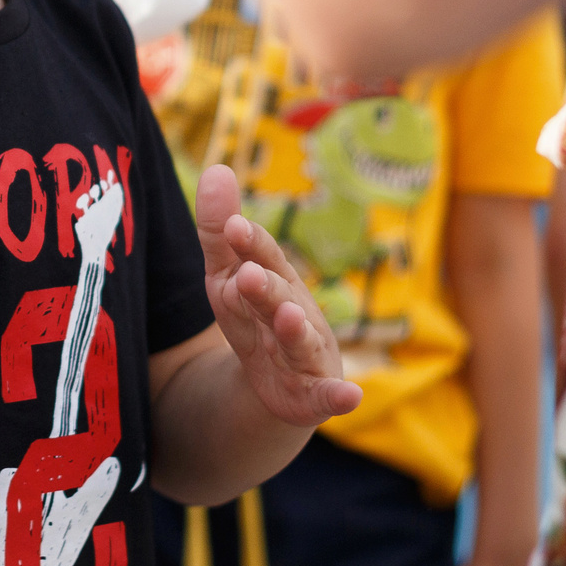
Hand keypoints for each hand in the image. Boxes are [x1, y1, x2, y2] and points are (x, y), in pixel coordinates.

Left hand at [196, 165, 363, 424]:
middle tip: (248, 275)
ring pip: (301, 341)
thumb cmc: (254, 317)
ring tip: (288, 316)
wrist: (277, 386)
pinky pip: (326, 398)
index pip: (262, 258)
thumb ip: (218, 229)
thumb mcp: (226, 276)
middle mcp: (296, 313)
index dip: (249, 244)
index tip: (233, 226)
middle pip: (279, 297)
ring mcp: (307, 354)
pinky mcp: (312, 397)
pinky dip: (339, 398)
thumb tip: (216, 167)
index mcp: (274, 281)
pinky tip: (350, 397)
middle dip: (266, 287)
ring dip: (296, 329)